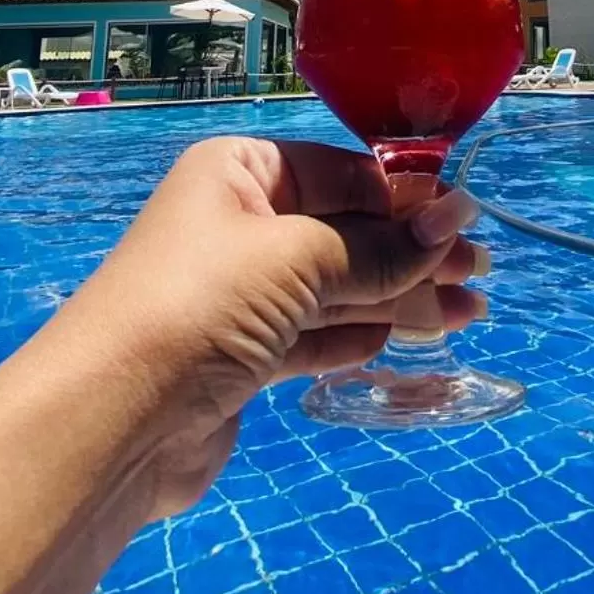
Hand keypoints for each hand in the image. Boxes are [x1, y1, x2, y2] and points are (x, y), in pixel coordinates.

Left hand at [56, 137, 486, 516]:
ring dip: (400, 300)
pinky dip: (355, 337)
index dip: (405, 197)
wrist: (111, 421)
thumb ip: (380, 249)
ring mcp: (237, 296)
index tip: (467, 220)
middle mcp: (236, 225)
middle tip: (481, 274)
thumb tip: (457, 219)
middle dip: (413, 252)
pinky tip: (397, 342)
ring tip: (469, 313)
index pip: (341, 172)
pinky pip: (312, 336)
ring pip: (336, 288)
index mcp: (238, 173)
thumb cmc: (200, 306)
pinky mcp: (239, 359)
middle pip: (344, 231)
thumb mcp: (298, 261)